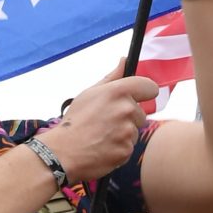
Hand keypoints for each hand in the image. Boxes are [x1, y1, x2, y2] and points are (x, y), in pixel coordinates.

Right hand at [47, 60, 158, 182]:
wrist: (63, 152)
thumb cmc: (75, 121)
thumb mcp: (90, 93)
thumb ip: (112, 77)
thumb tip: (125, 60)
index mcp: (118, 91)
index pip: (150, 87)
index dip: (144, 93)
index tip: (137, 98)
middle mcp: (126, 109)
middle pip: (141, 113)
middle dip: (128, 118)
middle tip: (106, 123)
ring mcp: (127, 131)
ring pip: (134, 132)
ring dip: (123, 135)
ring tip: (102, 136)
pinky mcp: (126, 150)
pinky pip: (128, 147)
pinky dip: (118, 149)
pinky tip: (103, 148)